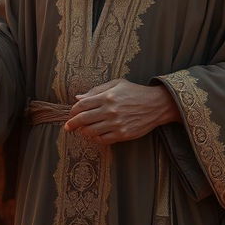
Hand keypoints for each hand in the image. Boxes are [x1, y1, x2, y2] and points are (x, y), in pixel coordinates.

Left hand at [64, 78, 180, 144]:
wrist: (156, 104)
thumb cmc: (135, 92)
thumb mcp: (117, 84)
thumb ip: (96, 90)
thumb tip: (78, 98)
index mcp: (106, 96)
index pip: (82, 105)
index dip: (73, 111)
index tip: (70, 115)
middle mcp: (109, 110)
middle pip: (83, 119)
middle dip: (72, 124)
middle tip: (68, 127)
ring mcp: (116, 123)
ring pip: (91, 131)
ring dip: (83, 132)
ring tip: (83, 131)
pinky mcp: (122, 134)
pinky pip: (103, 139)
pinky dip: (96, 139)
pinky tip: (95, 135)